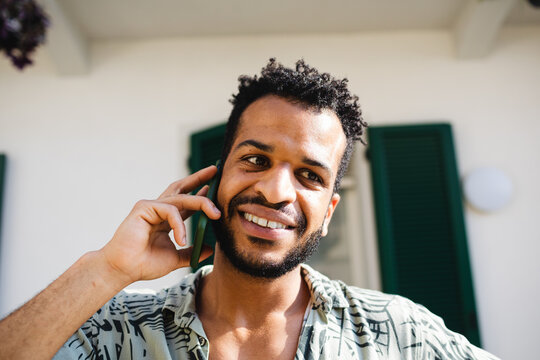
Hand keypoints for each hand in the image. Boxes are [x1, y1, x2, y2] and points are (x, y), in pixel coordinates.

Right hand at [99, 165, 220, 284]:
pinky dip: (180, 224)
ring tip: (215, 214)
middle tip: (215, 170)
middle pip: (181, 188)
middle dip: (199, 178)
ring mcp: (151, 207)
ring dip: (202, 203)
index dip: (201, 194)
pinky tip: (182, 239)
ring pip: (182, 198)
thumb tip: (209, 249)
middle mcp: (159, 209)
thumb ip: (190, 252)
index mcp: (166, 219)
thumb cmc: (144, 264)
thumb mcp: (174, 258)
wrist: (123, 270)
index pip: (186, 202)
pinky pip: (170, 210)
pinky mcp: (144, 208)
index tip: (214, 188)